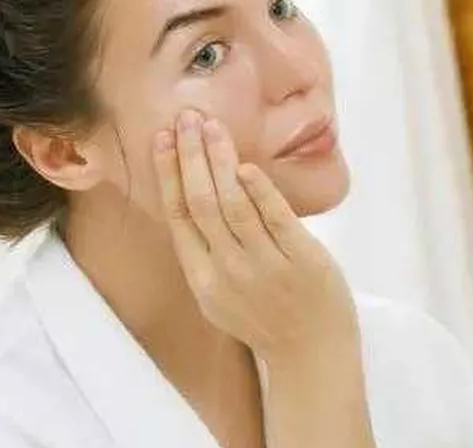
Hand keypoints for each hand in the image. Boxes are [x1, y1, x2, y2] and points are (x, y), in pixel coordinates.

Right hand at [152, 110, 358, 363]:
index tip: (160, 139)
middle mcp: (228, 272)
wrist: (312, 354)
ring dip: (219, 161)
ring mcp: (265, 266)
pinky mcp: (300, 260)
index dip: (167, 174)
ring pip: (233, 205)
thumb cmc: (267, 318)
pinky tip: (245, 166)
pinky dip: (258, 190)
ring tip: (212, 128)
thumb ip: (208, 251)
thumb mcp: (222, 293)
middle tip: (185, 117)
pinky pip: (275, 217)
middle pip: (201, 203)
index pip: (177, 216)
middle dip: (190, 155)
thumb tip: (196, 195)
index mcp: (203, 280)